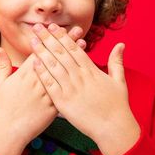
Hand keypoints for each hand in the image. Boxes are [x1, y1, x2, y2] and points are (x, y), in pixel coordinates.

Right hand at [0, 27, 86, 154]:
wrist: (7, 132)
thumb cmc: (2, 108)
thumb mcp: (0, 84)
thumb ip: (2, 65)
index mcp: (23, 75)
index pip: (40, 52)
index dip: (50, 39)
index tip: (59, 29)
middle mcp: (36, 82)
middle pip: (54, 58)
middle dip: (66, 43)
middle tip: (78, 30)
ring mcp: (45, 95)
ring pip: (63, 72)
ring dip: (74, 58)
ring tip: (84, 46)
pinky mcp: (52, 108)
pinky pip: (66, 93)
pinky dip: (75, 80)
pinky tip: (84, 72)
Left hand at [29, 23, 140, 154]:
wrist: (113, 128)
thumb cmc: (117, 106)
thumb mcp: (119, 81)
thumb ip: (117, 61)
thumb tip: (121, 44)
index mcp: (92, 70)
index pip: (74, 49)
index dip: (62, 36)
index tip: (53, 27)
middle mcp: (80, 77)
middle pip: (61, 53)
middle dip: (48, 38)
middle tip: (38, 27)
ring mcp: (71, 89)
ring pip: (54, 66)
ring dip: (42, 52)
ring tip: (33, 41)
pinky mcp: (64, 102)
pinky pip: (50, 84)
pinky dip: (42, 73)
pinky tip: (34, 63)